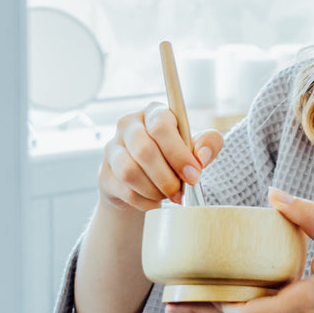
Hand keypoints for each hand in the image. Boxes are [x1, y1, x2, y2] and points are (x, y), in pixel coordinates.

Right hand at [98, 102, 224, 212]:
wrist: (148, 181)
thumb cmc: (175, 156)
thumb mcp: (197, 146)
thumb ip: (209, 143)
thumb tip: (202, 157)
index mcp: (154, 111)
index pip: (160, 125)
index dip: (178, 153)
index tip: (194, 174)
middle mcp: (129, 125)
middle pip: (144, 150)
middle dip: (167, 177)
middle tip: (180, 190)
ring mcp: (112, 148)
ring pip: (130, 172)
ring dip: (155, 190)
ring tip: (167, 194)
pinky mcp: (104, 174)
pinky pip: (125, 191)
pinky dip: (146, 201)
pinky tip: (155, 200)